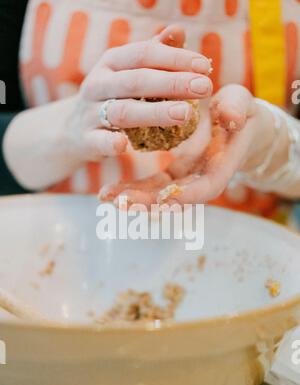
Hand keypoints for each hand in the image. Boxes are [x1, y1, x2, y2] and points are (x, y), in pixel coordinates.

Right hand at [72, 24, 212, 161]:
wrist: (72, 129)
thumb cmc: (111, 97)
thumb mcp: (127, 72)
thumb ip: (153, 53)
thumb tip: (179, 30)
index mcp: (111, 63)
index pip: (144, 54)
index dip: (175, 58)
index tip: (205, 66)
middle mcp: (99, 83)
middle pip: (136, 80)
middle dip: (172, 82)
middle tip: (204, 88)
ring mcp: (90, 112)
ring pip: (122, 111)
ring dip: (154, 112)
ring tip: (184, 114)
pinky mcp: (86, 140)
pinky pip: (99, 141)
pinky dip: (110, 142)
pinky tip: (125, 145)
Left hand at [100, 85, 274, 205]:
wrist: (233, 119)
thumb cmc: (238, 110)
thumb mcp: (241, 104)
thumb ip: (237, 109)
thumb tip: (232, 117)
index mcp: (220, 166)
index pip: (207, 187)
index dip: (188, 195)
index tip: (167, 197)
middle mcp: (199, 178)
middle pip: (175, 198)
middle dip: (150, 202)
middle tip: (123, 203)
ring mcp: (183, 178)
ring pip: (157, 195)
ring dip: (132, 198)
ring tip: (106, 198)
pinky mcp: (170, 173)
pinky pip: (148, 185)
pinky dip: (129, 190)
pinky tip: (106, 193)